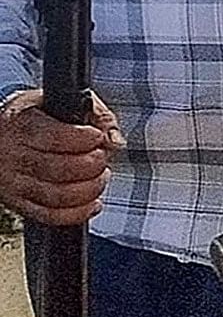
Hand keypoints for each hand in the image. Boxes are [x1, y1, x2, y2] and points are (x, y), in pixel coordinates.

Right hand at [0, 94, 116, 227]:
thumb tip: (115, 141)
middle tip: (101, 157)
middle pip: (60, 169)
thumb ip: (97, 114)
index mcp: (23, 125)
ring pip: (57, 195)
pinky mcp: (18, 203)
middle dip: (93, 165)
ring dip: (90, 189)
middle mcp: (14, 156)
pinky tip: (93, 203)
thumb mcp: (62, 100)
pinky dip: (78, 213)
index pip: (57, 137)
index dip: (86, 139)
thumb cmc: (35, 116)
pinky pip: (49, 216)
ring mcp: (14, 182)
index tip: (96, 136)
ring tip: (100, 177)